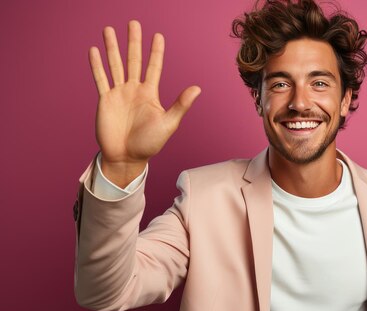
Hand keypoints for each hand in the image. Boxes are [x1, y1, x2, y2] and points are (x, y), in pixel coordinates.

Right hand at [88, 20, 200, 186]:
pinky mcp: (105, 100)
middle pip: (134, 60)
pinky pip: (101, 79)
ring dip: (112, 48)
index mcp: (150, 94)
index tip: (158, 35)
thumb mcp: (168, 124)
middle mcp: (134, 90)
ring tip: (109, 30)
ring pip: (115, 65)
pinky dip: (97, 65)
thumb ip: (180, 105)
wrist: (127, 157)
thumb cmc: (149, 144)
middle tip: (134, 23)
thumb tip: (197, 88)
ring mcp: (119, 94)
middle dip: (133, 42)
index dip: (156, 51)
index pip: (154, 67)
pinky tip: (94, 51)